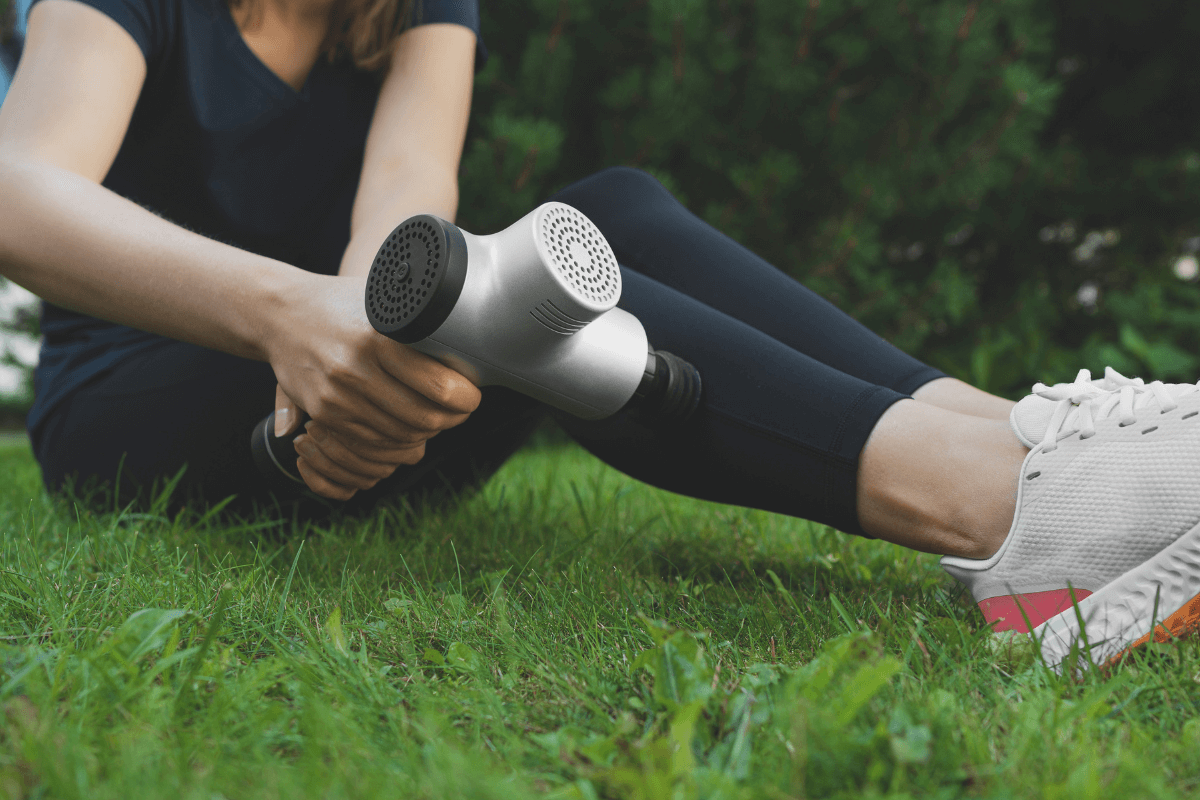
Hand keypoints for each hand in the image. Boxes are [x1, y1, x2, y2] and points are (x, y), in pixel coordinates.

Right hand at [266, 273, 480, 499]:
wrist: (279, 313)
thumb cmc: (341, 302)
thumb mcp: (381, 298)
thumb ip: (419, 318)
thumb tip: (467, 335)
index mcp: (378, 337)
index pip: (439, 385)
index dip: (465, 397)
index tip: (473, 394)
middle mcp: (356, 368)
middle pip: (423, 416)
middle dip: (451, 419)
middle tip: (461, 410)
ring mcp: (338, 395)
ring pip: (400, 434)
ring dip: (426, 432)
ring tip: (438, 418)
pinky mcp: (324, 413)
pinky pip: (372, 441)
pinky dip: (396, 440)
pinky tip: (408, 427)